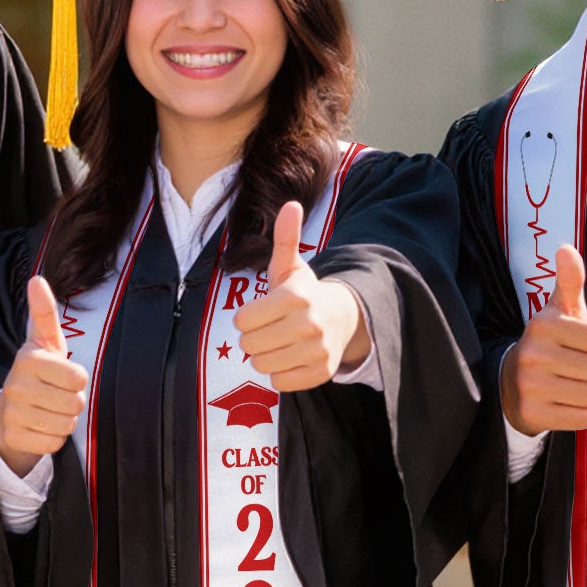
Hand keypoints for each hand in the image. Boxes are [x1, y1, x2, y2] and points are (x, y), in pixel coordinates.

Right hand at [0, 275, 87, 476]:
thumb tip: (37, 279)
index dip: (77, 379)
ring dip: (64, 420)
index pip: (78, 377)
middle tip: (56, 395)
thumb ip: (44, 312)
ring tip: (48, 409)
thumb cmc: (37, 372)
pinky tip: (40, 426)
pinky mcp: (14, 437)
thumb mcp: (44, 341)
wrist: (8, 411)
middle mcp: (16, 385)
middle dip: (72, 402)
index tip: (62, 374)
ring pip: (66, 424)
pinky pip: (54, 443)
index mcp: (28, 359)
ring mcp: (13, 413)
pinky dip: (53, 438)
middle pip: (75, 403)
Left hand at [233, 201, 367, 391]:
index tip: (261, 313)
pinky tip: (290, 357)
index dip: (246, 318)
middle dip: (254, 338)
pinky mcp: (321, 373)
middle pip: (249, 345)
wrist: (344, 318)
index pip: (242, 321)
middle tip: (270, 329)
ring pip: (261, 366)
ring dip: (265, 356)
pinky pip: (279, 382)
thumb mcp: (291, 266)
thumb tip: (290, 204)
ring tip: (279, 343)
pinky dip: (280, 373)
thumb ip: (284, 238)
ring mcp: (317, 351)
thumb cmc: (305, 293)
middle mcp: (308, 325)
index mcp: (296, 297)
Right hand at [499, 245, 586, 432]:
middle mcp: (533, 354)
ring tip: (568, 385)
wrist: (509, 385)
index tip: (579, 345)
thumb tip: (566, 248)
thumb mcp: (557, 311)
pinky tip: (561, 403)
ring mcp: (531, 386)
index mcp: (543, 325)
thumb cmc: (548, 344)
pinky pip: (583, 418)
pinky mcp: (534, 414)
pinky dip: (578, 414)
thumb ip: (569, 281)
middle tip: (574, 368)